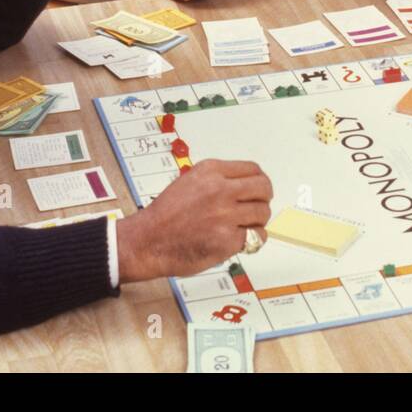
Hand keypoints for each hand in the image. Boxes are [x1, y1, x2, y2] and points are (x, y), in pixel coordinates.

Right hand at [115, 159, 272, 281]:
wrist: (147, 241)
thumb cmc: (166, 215)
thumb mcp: (189, 181)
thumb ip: (217, 180)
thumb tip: (246, 185)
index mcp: (210, 171)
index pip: (253, 170)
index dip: (259, 181)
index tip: (258, 190)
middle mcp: (219, 189)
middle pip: (264, 188)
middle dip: (264, 199)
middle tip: (257, 208)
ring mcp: (224, 215)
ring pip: (262, 213)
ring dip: (257, 221)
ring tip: (243, 227)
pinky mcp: (227, 239)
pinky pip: (256, 236)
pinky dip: (251, 240)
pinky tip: (238, 240)